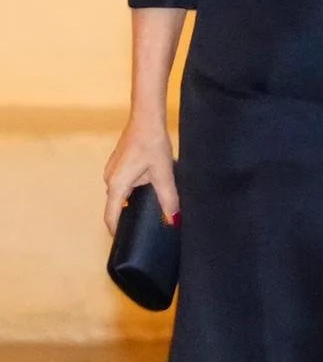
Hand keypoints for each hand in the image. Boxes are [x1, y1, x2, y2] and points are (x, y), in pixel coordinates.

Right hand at [103, 116, 177, 235]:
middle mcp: (110, 179)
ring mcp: (112, 170)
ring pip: (121, 194)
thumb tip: (173, 220)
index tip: (126, 243)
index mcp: (117, 185)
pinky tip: (149, 190)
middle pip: (116, 206)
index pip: (111, 216)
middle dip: (128, 218)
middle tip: (144, 228)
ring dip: (132, 202)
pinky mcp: (118, 163)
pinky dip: (133, 191)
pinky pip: (123, 184)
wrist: (146, 118)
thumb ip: (168, 199)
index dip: (116, 232)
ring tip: (149, 212)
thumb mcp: (163, 173)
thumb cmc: (152, 143)